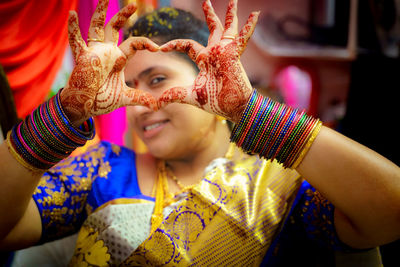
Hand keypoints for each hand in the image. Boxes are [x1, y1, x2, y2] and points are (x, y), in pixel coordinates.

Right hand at [60, 0, 158, 126]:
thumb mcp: (125, 97)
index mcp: (118, 58)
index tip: (157, 48)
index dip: (145, 43)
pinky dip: (73, 28)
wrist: (86, 106)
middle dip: (123, 16)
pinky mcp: (82, 57)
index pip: (134, 44)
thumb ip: (140, 98)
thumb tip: (157, 105)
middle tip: (133, 5)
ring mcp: (94, 52)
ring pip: (97, 28)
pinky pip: (76, 41)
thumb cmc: (103, 99)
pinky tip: (71, 14)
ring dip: (101, 14)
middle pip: (115, 28)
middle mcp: (107, 51)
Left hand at [158, 0, 258, 122]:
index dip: (174, 45)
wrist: (231, 107)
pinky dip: (249, 26)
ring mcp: (225, 52)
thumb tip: (157, 103)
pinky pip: (243, 37)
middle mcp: (215, 53)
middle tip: (206, 1)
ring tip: (233, 0)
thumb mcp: (190, 96)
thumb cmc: (214, 101)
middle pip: (212, 30)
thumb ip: (174, 95)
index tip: (161, 48)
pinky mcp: (234, 54)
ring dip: (230, 15)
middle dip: (210, 16)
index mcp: (204, 60)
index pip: (187, 45)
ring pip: (227, 28)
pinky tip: (255, 13)